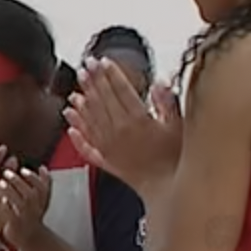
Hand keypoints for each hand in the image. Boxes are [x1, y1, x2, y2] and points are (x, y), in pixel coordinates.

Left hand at [0, 160, 52, 243]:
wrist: (31, 238)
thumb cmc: (33, 214)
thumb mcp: (41, 200)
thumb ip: (43, 184)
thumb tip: (43, 167)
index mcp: (42, 201)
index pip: (42, 187)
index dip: (33, 178)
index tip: (23, 169)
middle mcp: (36, 209)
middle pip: (30, 194)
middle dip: (18, 182)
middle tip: (6, 172)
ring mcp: (26, 218)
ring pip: (20, 204)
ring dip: (11, 192)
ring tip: (0, 183)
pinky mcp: (16, 226)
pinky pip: (10, 216)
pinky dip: (6, 207)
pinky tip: (0, 199)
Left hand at [68, 56, 183, 190]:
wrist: (169, 189)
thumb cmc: (178, 159)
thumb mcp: (180, 127)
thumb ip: (168, 103)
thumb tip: (160, 83)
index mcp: (137, 120)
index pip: (120, 90)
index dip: (110, 74)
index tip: (103, 61)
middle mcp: (118, 132)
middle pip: (101, 101)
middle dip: (93, 81)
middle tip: (84, 67)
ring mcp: (109, 147)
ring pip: (90, 120)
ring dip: (81, 104)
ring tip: (74, 91)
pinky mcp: (106, 160)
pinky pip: (86, 145)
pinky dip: (77, 134)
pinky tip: (70, 125)